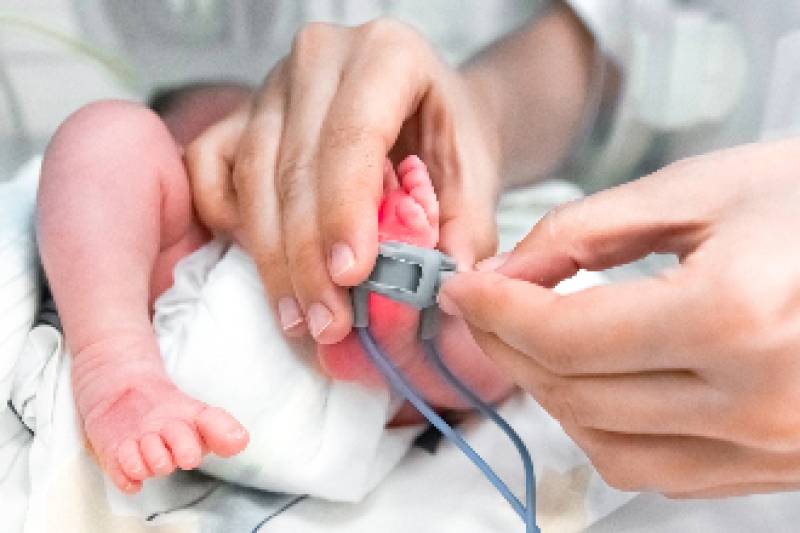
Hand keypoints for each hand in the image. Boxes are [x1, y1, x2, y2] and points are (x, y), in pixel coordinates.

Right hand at [185, 19, 500, 343]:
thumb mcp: (475, 175)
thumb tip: (445, 284)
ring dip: (273, 258)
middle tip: (328, 324)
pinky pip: (208, 169)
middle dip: (308, 257)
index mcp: (387, 55)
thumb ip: (464, 227)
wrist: (428, 110)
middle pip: (295, 166)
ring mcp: (271, 85)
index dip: (345, 211)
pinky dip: (226, 219)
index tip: (350, 277)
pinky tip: (261, 261)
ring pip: (252, 176)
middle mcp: (320, 58)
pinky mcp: (240, 115)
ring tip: (300, 318)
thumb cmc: (450, 138)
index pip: (352, 136)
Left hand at [439, 139, 799, 496]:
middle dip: (508, 346)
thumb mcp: (698, 190)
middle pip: (576, 393)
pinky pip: (654, 469)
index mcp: (736, 316)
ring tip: (526, 339)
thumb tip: (509, 274)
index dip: (497, 311)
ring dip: (547, 392)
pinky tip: (586, 379)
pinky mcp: (774, 465)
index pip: (567, 335)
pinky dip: (599, 427)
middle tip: (481, 305)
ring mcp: (770, 445)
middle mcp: (755, 398)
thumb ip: (586, 231)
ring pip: (606, 444)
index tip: (463, 288)